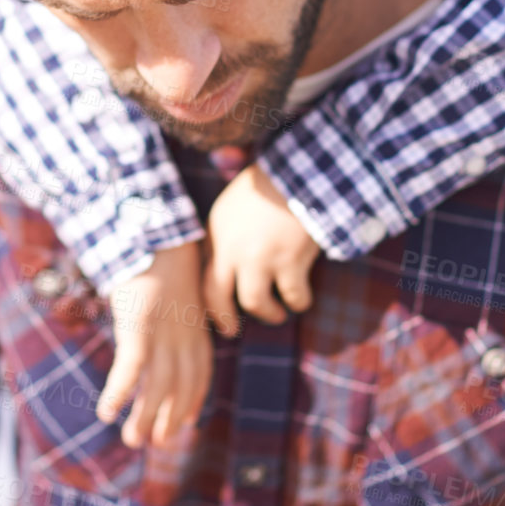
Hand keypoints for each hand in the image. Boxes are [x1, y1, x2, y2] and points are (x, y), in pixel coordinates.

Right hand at [96, 242, 211, 448]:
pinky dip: (119, 393)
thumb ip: (178, 315)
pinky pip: (130, 369)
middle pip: (179, 388)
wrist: (154, 233)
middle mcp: (184, 338)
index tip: (184, 424)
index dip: (191, 402)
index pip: (199, 376)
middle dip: (167, 419)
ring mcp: (162, 334)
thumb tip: (172, 324)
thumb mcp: (178, 292)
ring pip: (156, 387)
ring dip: (144, 417)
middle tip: (155, 443)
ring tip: (132, 440)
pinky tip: (106, 412)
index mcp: (196, 329)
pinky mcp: (138, 327)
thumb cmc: (162, 259)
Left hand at [204, 161, 319, 334]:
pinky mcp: (290, 261)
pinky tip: (302, 298)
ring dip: (268, 313)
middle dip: (224, 319)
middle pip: (218, 297)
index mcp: (217, 234)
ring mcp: (261, 257)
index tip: (216, 316)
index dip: (209, 303)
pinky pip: (293, 296)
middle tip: (232, 331)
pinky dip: (300, 301)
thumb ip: (222, 238)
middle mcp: (233, 249)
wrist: (298, 173)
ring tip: (278, 313)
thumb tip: (219, 268)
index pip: (202, 278)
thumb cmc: (267, 188)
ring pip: (255, 303)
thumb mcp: (230, 208)